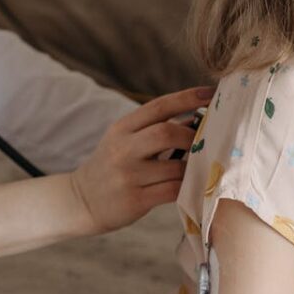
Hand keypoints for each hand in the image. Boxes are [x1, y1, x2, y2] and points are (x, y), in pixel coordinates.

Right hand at [70, 86, 213, 233]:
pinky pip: (172, 191)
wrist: (82, 200)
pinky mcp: (135, 199)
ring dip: (194, 166)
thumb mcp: (124, 140)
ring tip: (204, 165)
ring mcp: (128, 175)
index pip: (159, 106)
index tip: (211, 93)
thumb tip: (196, 118)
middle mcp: (123, 148)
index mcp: (122, 127)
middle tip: (207, 142)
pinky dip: (188, 186)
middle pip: (166, 133)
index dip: (188, 98)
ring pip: (175, 166)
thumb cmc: (112, 166)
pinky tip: (193, 185)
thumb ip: (154, 128)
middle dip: (192, 137)